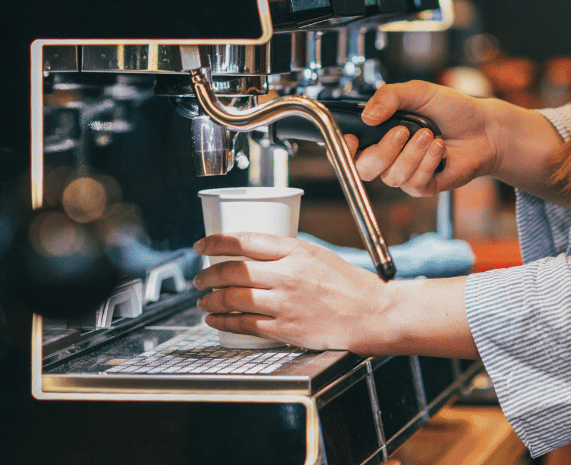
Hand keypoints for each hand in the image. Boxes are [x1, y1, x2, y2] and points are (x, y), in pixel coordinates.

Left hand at [193, 233, 393, 350]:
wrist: (370, 314)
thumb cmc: (347, 284)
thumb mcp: (317, 255)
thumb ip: (286, 253)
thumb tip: (251, 254)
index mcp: (296, 251)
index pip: (244, 241)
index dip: (216, 242)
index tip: (201, 245)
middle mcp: (287, 276)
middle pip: (233, 271)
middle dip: (207, 275)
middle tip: (199, 278)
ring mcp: (285, 304)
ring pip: (233, 298)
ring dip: (211, 300)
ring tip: (204, 301)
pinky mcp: (285, 328)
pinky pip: (244, 324)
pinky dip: (223, 322)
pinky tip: (216, 320)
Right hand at [349, 81, 499, 195]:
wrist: (484, 128)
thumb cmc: (452, 109)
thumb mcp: (418, 92)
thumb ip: (389, 96)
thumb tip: (367, 115)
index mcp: (380, 133)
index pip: (348, 150)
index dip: (344, 149)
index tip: (353, 139)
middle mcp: (389, 156)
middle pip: (364, 168)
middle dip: (383, 150)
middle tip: (403, 131)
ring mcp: (405, 173)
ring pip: (391, 176)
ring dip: (413, 153)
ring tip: (430, 135)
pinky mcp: (424, 187)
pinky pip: (414, 183)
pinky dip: (428, 162)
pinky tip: (440, 148)